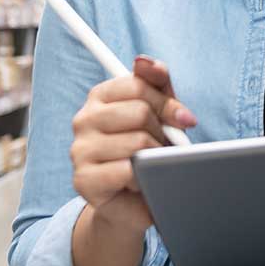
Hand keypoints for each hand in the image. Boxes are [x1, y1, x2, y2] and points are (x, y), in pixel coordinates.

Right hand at [69, 56, 196, 235]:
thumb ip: (156, 83)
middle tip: (165, 147)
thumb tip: (144, 60)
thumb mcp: (159, 113)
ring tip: (153, 165)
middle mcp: (83, 119)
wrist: (132, 205)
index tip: (184, 119)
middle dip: (163, 131)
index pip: (137, 84)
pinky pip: (128, 171)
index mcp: (99, 97)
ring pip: (137, 142)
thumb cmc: (147, 153)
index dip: (167, 103)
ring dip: (156, 157)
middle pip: (139, 112)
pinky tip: (142, 183)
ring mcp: (79, 150)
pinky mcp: (84, 180)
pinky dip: (145, 178)